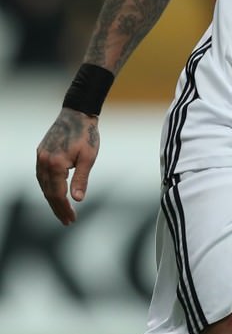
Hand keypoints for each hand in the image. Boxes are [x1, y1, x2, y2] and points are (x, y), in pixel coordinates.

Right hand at [36, 109, 99, 224]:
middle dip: (58, 208)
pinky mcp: (41, 152)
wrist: (77, 113)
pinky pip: (42, 175)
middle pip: (49, 192)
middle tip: (68, 221)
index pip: (58, 194)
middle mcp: (44, 161)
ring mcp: (40, 157)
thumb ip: (81, 179)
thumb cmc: (86, 134)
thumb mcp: (89, 157)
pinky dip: (48, 187)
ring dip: (52, 199)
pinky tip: (54, 193)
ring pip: (43, 185)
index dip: (64, 208)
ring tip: (62, 211)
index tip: (71, 219)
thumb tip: (77, 199)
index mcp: (56, 164)